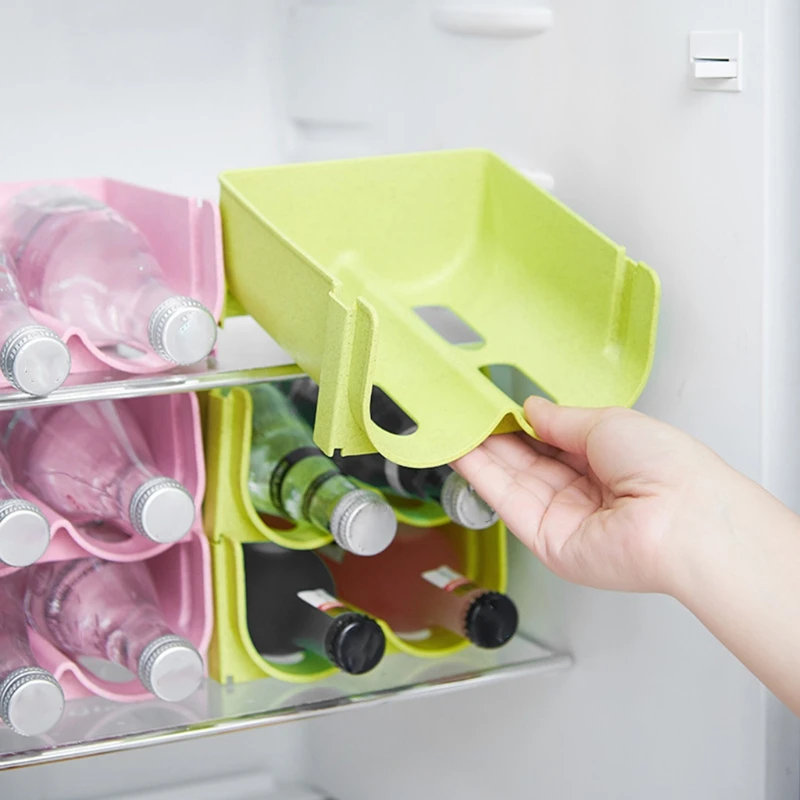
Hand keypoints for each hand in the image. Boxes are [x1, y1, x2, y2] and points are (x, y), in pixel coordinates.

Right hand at [452, 397, 741, 593]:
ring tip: (450, 423)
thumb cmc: (664, 466)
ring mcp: (564, 518)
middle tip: (462, 410)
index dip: (521, 423)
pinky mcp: (546, 541)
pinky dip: (481, 476)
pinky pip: (508, 503)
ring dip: (479, 453)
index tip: (492, 403)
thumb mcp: (607, 423)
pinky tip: (460, 451)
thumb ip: (560, 419)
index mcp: (607, 461)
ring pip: (512, 480)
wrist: (682, 518)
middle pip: (528, 461)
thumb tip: (529, 408)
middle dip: (494, 436)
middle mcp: (585, 491)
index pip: (552, 440)